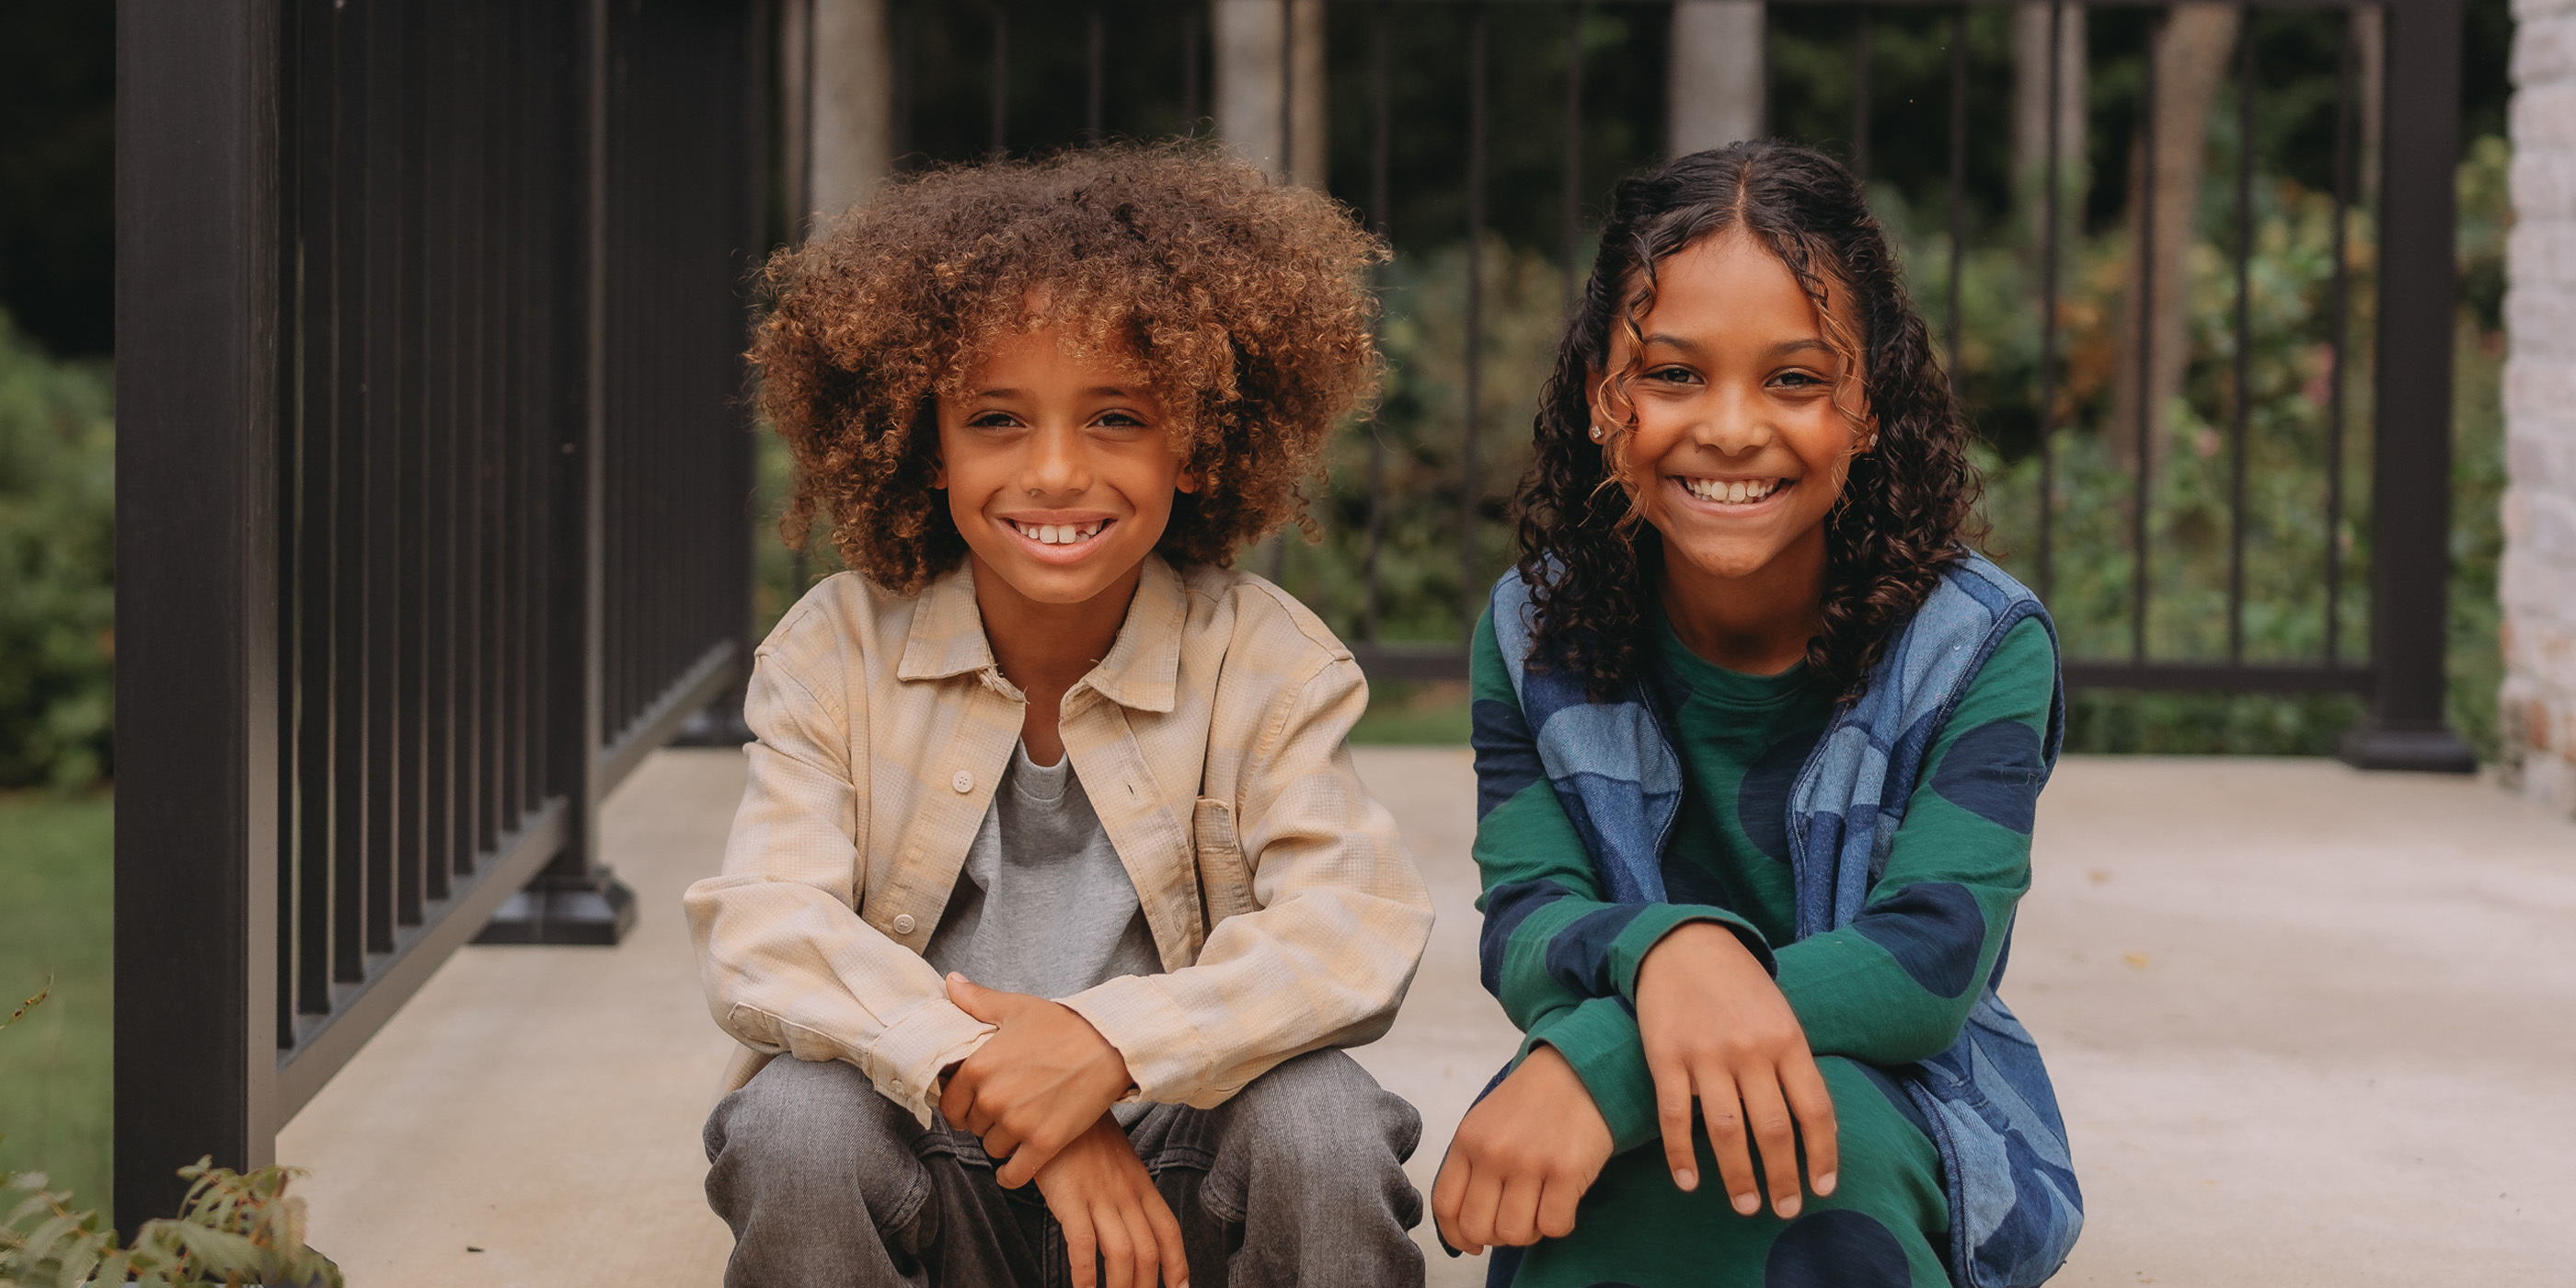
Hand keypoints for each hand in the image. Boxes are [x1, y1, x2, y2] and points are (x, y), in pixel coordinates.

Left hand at [942, 973, 1136, 1186]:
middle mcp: (992, 1099)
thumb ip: (977, 1001)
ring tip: (1019, 1127)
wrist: (1110, 1045)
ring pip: (993, 1148)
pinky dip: (1012, 1174)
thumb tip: (950, 982)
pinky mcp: (1045, 1143)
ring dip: (1003, 1142)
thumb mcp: (1016, 1008)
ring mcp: (1018, 1124)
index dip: (960, 1104)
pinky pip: (1014, 1174)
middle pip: (973, 1127)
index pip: (949, 1104)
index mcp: (978, 1068)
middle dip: (984, 1120)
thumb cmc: (1063, 1024)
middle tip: (1004, 1109)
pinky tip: (1015, 1167)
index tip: (973, 1103)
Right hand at [1033, 1113, 1190, 1287]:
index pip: (1169, 1230)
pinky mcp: (1070, 1198)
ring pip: (1122, 1253)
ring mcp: (1099, 1196)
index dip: (1178, 1264)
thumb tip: (1132, 1221)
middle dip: (1147, 1286)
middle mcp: (1126, 1194)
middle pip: (1148, 1250)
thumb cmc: (1083, 1135)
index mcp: (1140, 1185)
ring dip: (1121, 1286)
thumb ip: (1127, 1190)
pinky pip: (1082, 1243)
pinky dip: (1085, 1273)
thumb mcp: (1117, 1161)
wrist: (1056, 1104)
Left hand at [1429, 1044, 1612, 1254]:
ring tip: (1541, 1208)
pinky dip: (1559, 1224)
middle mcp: (1494, 1152)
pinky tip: (1564, 1202)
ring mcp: (1530, 1161)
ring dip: (1530, 1231)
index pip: (1445, 1205)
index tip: (1472, 1244)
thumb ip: (1472, 1167)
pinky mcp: (1567, 1171)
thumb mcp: (1486, 1124)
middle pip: (1478, 1227)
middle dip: (1496, 1236)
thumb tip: (1465, 1227)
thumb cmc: (1532, 1103)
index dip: (1457, 1236)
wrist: (1579, 1070)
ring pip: (1516, 1234)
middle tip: (1515, 1220)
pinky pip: (1554, 1227)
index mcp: (1468, 1139)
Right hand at [1634, 922, 1837, 1217]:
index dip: (1823, 1155)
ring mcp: (1707, 1055)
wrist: (1682, 945)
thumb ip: (1794, 1064)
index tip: (1823, 1188)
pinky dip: (1681, 1155)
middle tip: (1785, 1209)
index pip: (1815, 1110)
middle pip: (1774, 1129)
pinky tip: (1689, 1183)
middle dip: (1783, 1178)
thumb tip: (1813, 1126)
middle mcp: (1751, 1050)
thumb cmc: (1738, 986)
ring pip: (1727, 1132)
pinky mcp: (1666, 1057)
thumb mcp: (1780, 1014)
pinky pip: (1675, 1117)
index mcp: (1788, 1040)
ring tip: (1746, 1206)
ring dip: (1739, 1177)